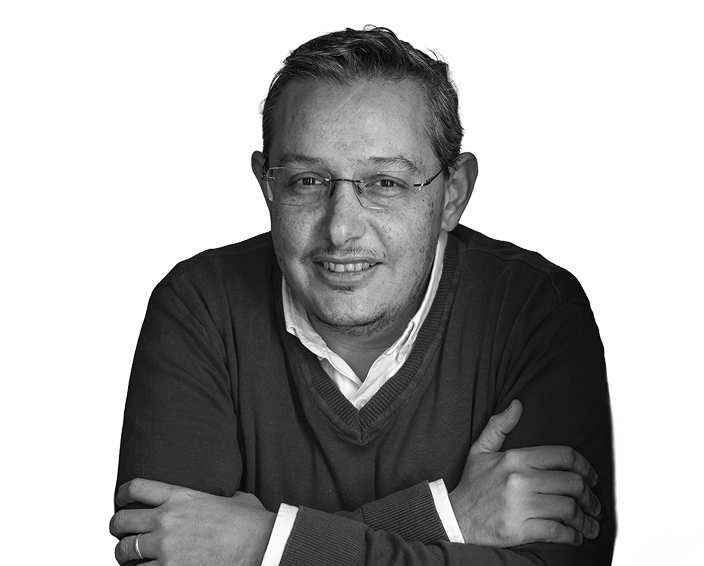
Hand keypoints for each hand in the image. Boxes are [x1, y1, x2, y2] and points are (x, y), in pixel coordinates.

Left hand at [110, 479, 275, 564]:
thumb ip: (221, 497)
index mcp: (181, 496)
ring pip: (124, 552)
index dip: (122, 494)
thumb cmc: (252, 524)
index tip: (121, 500)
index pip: (136, 487)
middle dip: (118, 528)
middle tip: (123, 533)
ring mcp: (166, 548)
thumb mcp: (234, 499)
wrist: (262, 546)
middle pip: (121, 521)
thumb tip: (227, 499)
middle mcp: (167, 520)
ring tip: (132, 559)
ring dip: (126, 556)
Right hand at [449, 400, 600, 546]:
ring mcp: (520, 505)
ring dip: (585, 520)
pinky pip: (557, 532)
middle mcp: (520, 480)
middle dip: (589, 496)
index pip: (563, 456)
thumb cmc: (472, 484)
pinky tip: (575, 537)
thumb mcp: (481, 450)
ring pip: (568, 509)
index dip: (585, 466)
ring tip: (589, 525)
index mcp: (515, 458)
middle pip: (572, 483)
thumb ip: (499, 426)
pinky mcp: (519, 529)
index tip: (592, 477)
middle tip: (593, 504)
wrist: (455, 518)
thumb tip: (517, 404)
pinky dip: (572, 537)